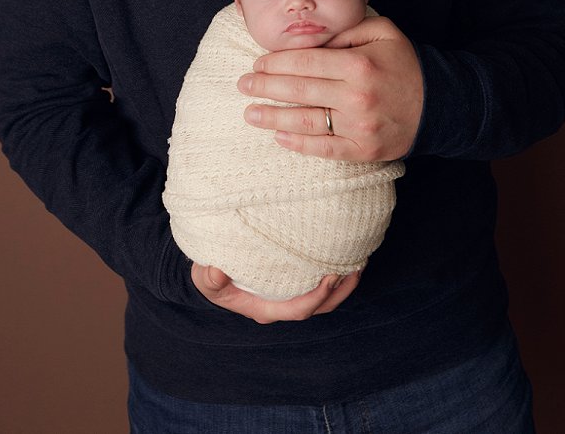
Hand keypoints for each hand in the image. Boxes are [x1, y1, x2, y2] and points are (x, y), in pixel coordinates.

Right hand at [191, 264, 359, 323]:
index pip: (299, 310)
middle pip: (320, 307)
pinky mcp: (296, 282)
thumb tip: (217, 272)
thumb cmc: (210, 273)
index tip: (330, 277)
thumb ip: (209, 277)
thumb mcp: (204, 275)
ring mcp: (290, 295)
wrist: (212, 268)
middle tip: (357, 268)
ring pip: (325, 298)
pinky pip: (321, 283)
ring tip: (361, 262)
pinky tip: (347, 255)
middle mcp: (282, 305)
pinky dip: (337, 274)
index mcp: (266, 308)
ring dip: (344, 284)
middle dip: (341, 291)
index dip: (317, 297)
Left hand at [239, 16, 422, 160]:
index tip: (258, 63)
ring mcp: (359, 126)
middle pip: (299, 90)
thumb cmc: (407, 64)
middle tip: (243, 85)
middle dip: (265, 86)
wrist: (440, 103)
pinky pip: (323, 148)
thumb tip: (313, 42)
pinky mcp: (363, 149)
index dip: (276, 62)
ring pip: (305, 121)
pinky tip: (279, 137)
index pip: (305, 62)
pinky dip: (298, 144)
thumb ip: (347, 31)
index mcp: (358, 64)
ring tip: (250, 113)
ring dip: (272, 117)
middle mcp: (356, 96)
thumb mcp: (384, 32)